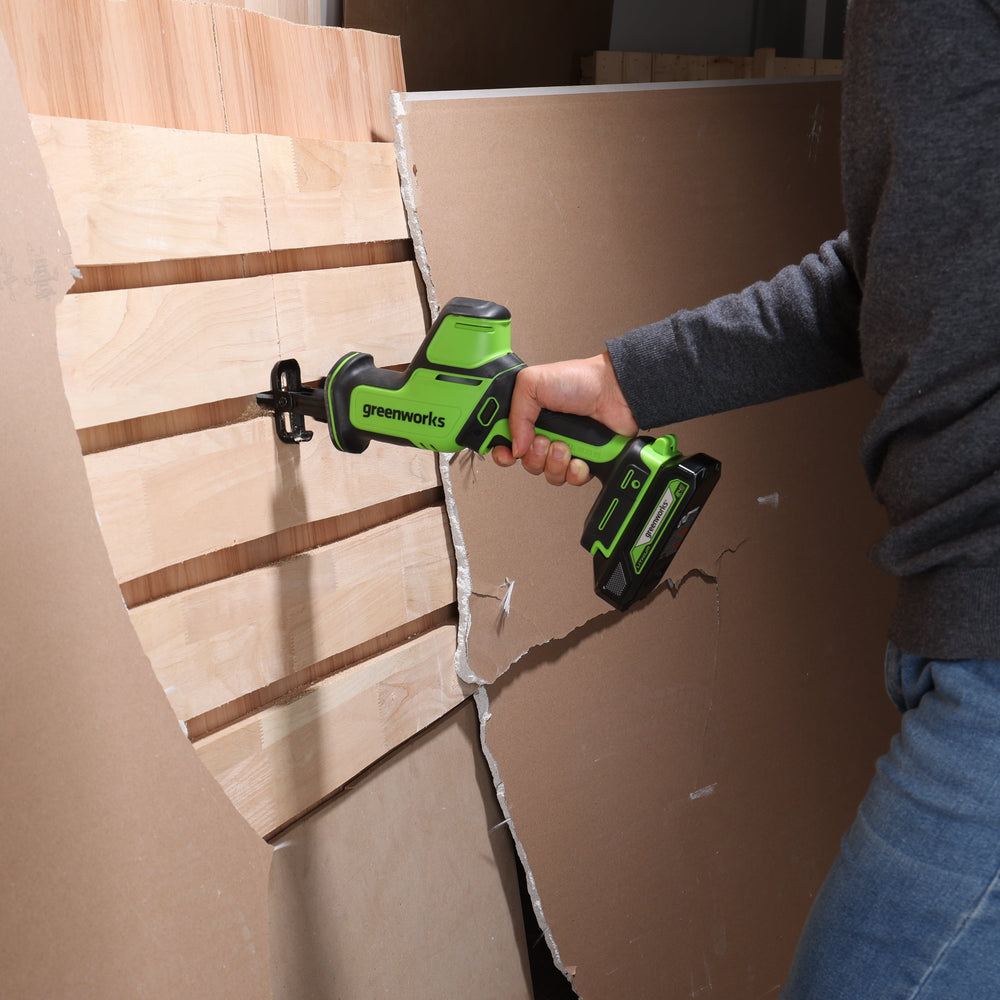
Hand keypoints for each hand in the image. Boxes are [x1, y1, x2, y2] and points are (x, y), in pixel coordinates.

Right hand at [491, 352, 638, 485]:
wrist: (616, 391)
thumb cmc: (580, 380)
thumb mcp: (533, 382)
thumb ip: (515, 413)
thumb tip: (514, 446)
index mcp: (529, 416)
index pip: (506, 442)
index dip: (503, 452)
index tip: (507, 454)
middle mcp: (545, 433)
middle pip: (525, 462)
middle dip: (534, 455)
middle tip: (544, 440)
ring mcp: (564, 447)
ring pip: (547, 473)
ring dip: (554, 462)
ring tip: (564, 446)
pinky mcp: (584, 459)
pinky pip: (570, 479)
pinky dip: (574, 471)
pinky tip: (578, 457)